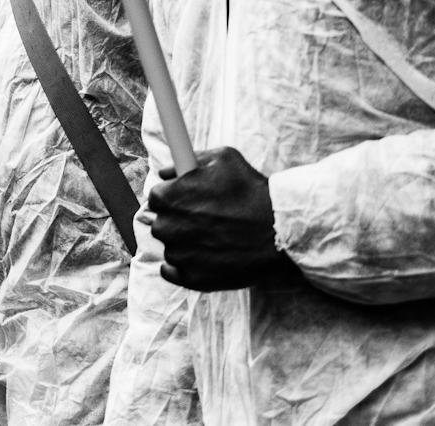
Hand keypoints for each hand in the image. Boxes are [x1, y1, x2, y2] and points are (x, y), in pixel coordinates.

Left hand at [149, 146, 297, 290]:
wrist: (277, 230)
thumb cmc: (250, 191)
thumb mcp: (222, 157)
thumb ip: (187, 159)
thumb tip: (166, 172)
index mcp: (166, 197)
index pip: (157, 197)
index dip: (174, 197)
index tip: (190, 200)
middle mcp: (165, 227)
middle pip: (161, 222)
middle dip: (178, 219)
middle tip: (205, 219)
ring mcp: (177, 255)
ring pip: (170, 246)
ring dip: (184, 242)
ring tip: (214, 238)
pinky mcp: (190, 278)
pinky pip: (171, 272)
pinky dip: (184, 266)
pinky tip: (204, 257)